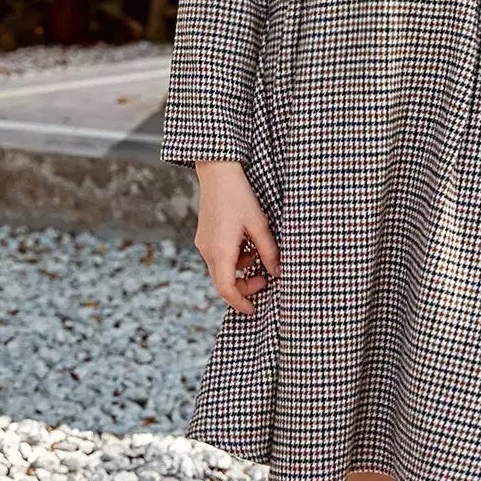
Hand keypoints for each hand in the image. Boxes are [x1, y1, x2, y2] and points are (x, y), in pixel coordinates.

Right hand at [193, 160, 280, 316]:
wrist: (217, 171)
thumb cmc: (239, 195)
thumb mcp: (259, 224)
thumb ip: (269, 251)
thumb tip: (277, 273)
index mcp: (221, 250)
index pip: (226, 289)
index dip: (240, 303)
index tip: (253, 310)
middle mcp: (208, 250)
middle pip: (223, 282)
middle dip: (244, 287)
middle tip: (265, 280)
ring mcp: (203, 243)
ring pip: (221, 269)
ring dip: (241, 269)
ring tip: (259, 253)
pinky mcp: (205, 236)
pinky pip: (219, 256)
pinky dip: (234, 257)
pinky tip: (246, 242)